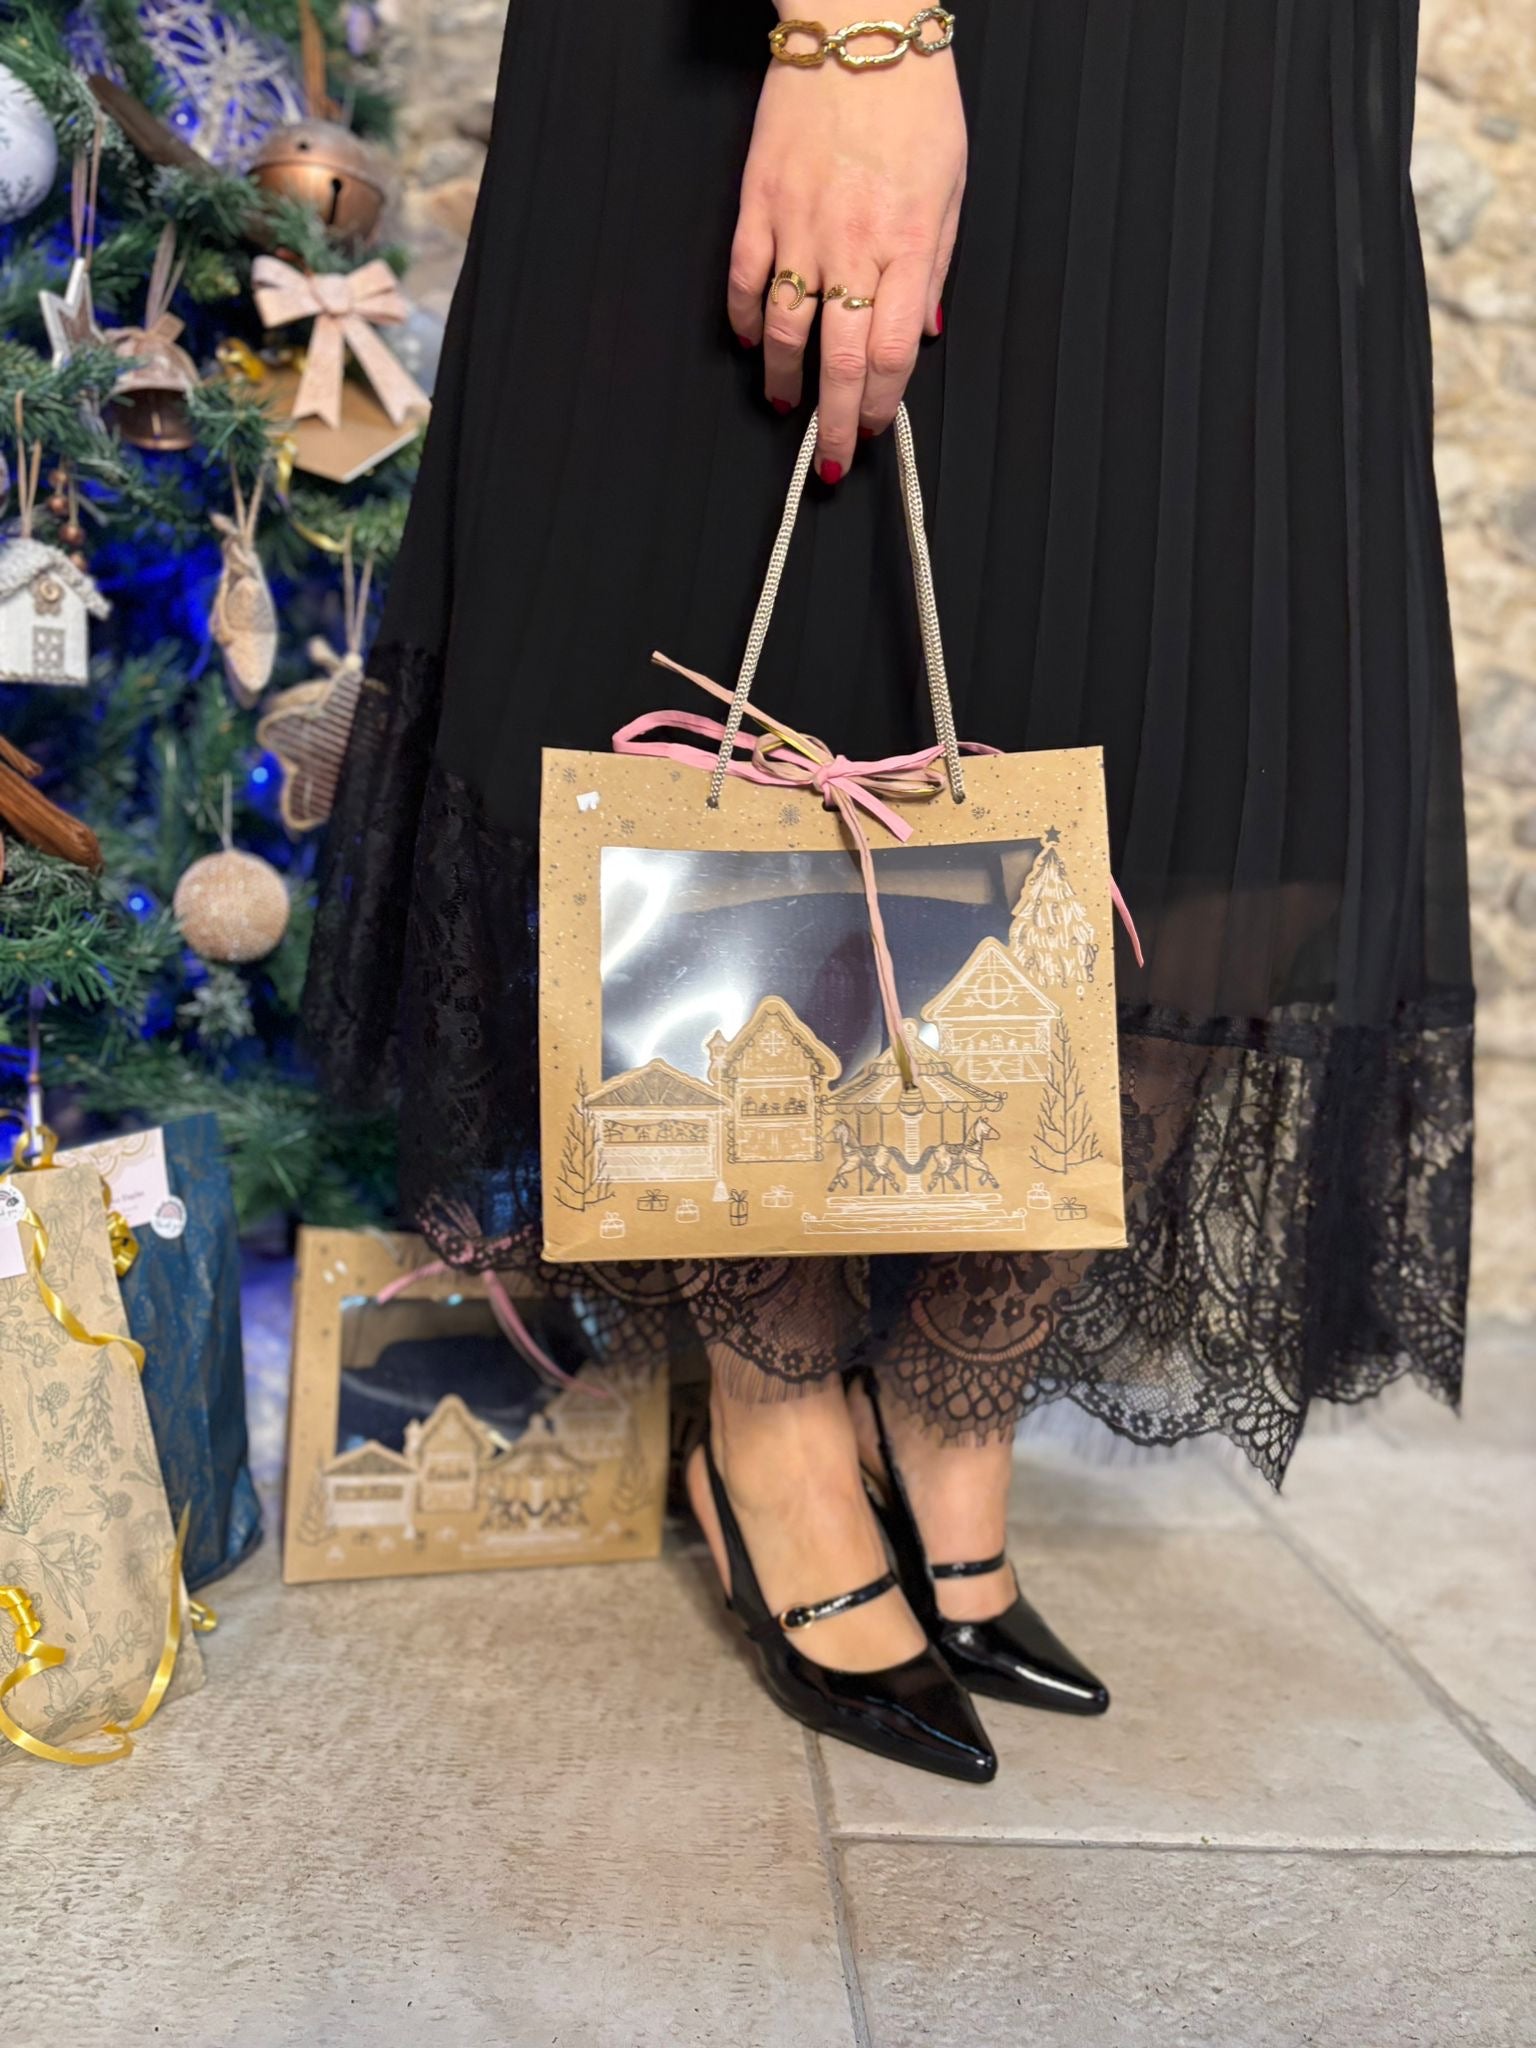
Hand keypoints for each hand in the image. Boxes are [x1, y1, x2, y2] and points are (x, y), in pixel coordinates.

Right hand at [728, 16, 965, 481]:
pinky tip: (755, 342)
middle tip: (829, 461)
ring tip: (786, 405)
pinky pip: (746, 279)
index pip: (890, 353)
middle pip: (839, 359)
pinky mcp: (758, 203)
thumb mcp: (949, 189)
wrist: (860, 29)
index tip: (873, 432)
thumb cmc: (914, 103)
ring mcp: (799, 226)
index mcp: (905, 245)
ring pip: (786, 330)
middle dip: (835, 423)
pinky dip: (748, 320)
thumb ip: (933, 268)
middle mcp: (851, 245)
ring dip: (784, 379)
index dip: (880, 406)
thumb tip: (921, 334)